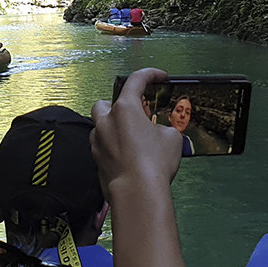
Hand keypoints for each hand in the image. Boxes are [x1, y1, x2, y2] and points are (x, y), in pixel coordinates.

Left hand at [90, 67, 182, 196]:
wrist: (137, 192)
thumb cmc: (152, 164)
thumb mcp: (171, 138)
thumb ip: (163, 128)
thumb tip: (160, 133)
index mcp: (125, 108)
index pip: (136, 80)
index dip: (150, 74)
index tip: (158, 76)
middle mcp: (107, 121)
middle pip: (107, 102)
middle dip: (119, 105)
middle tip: (137, 113)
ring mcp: (98, 141)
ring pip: (100, 125)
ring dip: (113, 126)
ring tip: (132, 136)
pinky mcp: (96, 159)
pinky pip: (102, 146)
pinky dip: (112, 146)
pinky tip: (127, 155)